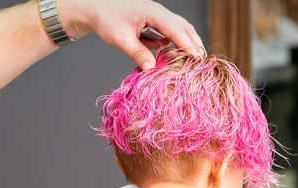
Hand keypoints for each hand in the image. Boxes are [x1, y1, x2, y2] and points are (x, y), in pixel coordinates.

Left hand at [58, 0, 203, 69]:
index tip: (197, 58)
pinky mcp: (152, 21)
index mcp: (152, 13)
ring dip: (186, 42)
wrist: (95, 8)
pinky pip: (168, 31)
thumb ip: (137, 53)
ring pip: (178, 28)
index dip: (187, 44)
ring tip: (193, 58)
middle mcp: (158, 12)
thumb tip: (151, 69)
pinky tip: (172, 54)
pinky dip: (174, 41)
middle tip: (202, 60)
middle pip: (183, 26)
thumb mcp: (121, 39)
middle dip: (194, 42)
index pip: (175, 30)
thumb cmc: (106, 20)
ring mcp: (156, 15)